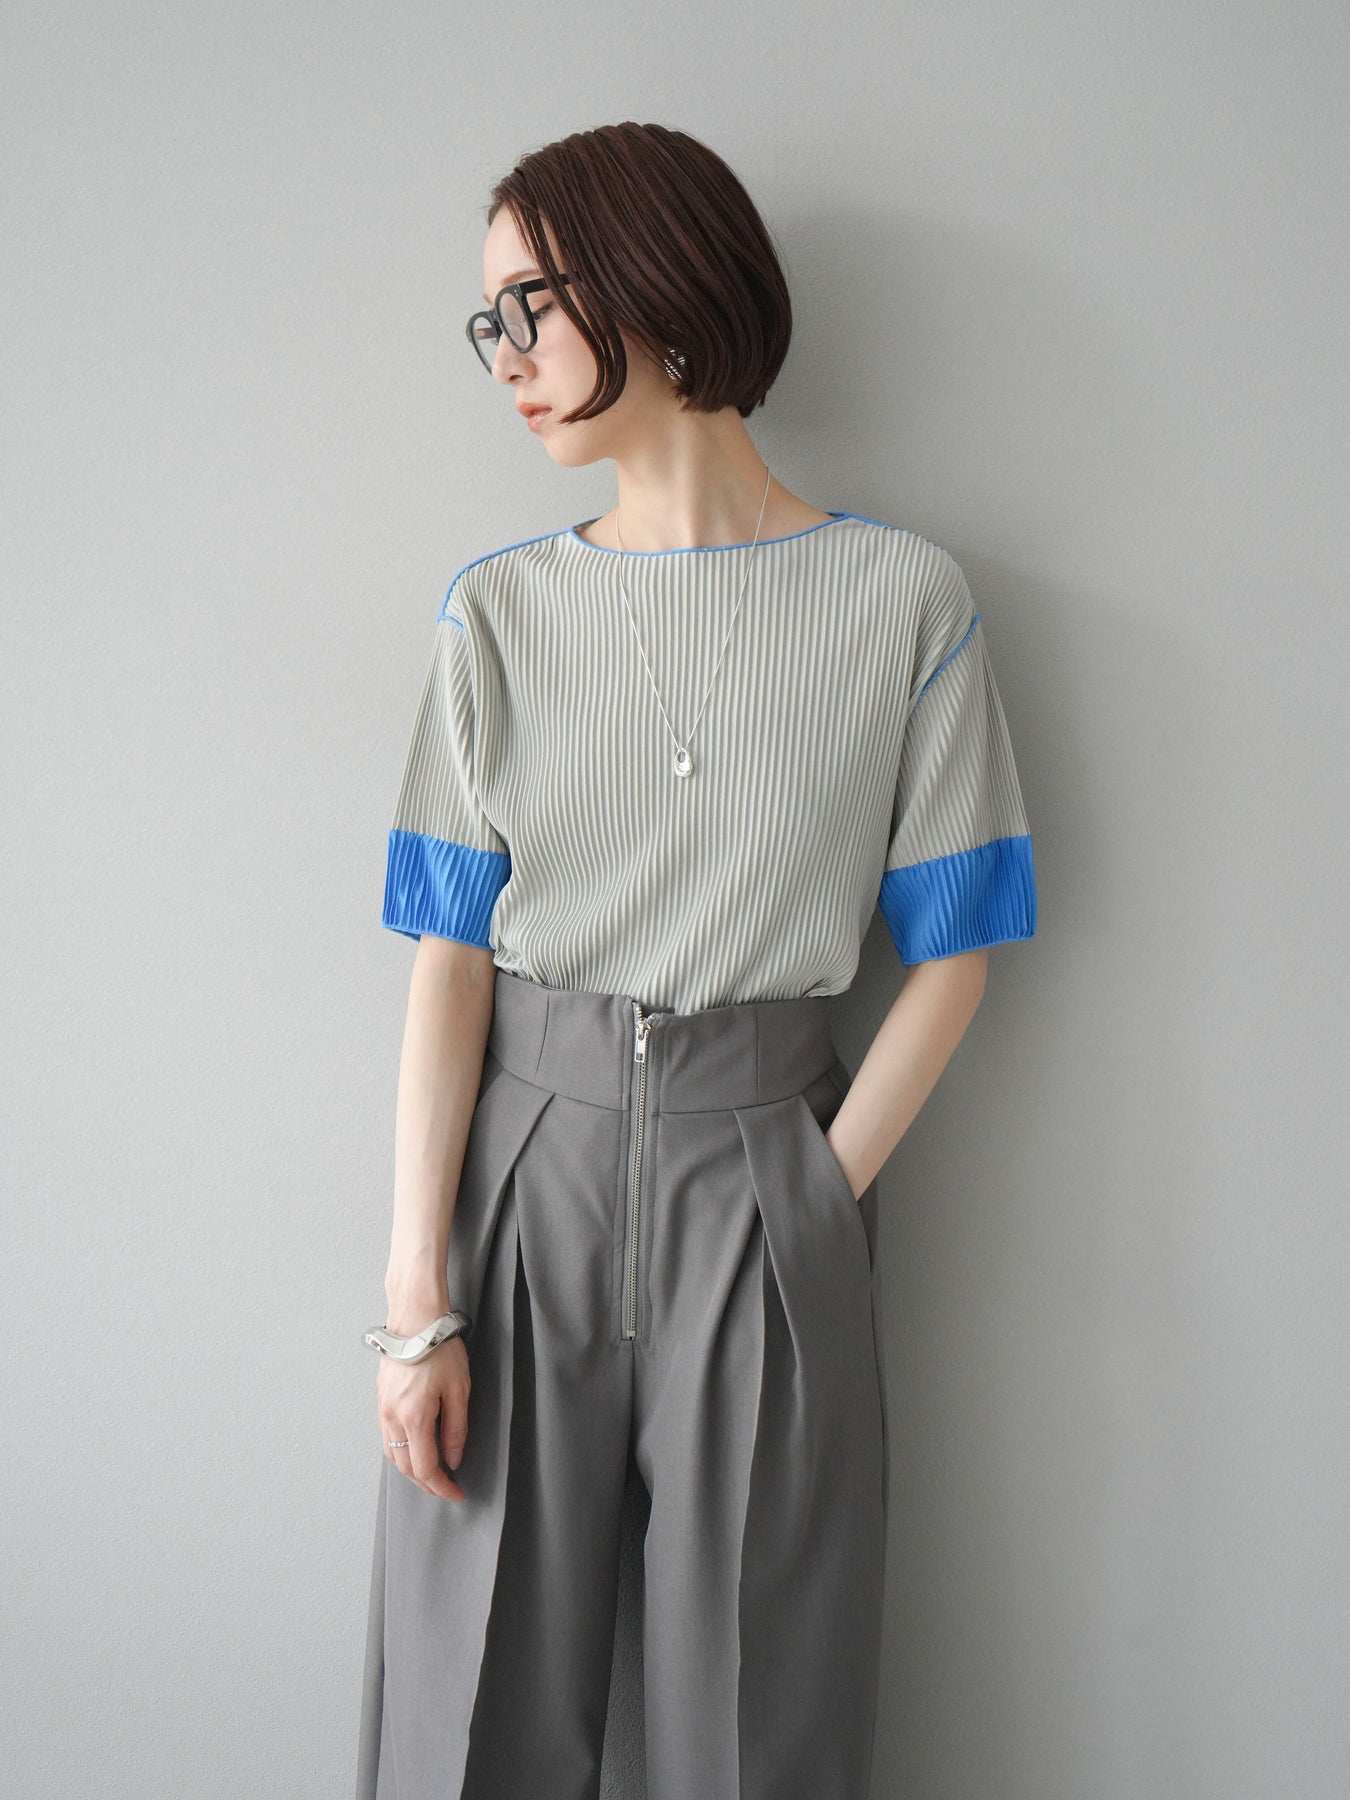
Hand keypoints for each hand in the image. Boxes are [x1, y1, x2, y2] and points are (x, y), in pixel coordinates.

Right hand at [377, 1332, 471, 1501]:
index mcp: (414, 1418)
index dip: (441, 1487)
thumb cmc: (440, 1348)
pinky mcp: (381, 1399)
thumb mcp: (459, 1389)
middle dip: (426, 1483)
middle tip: (445, 1488)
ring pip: (392, 1454)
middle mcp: (393, 1418)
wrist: (415, 1319)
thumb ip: (456, 1429)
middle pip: (405, 1467)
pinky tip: (412, 1450)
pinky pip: (386, 1437)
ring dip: (410, 1470)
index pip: (426, 1468)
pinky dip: (399, 1452)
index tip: (456, 1493)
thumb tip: (453, 1459)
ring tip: (430, 1474)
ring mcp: (383, 1409)